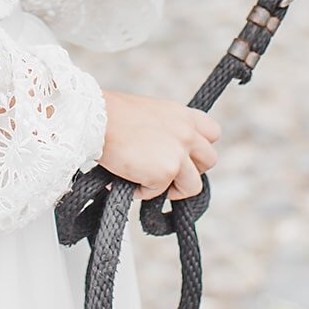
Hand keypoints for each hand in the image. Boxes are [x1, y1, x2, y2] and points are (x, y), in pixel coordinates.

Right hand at [98, 88, 220, 201]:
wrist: (96, 119)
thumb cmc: (112, 115)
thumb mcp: (150, 114)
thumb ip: (166, 130)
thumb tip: (163, 155)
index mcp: (183, 115)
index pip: (212, 133)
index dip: (199, 149)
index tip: (183, 155)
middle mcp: (187, 132)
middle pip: (209, 161)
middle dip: (189, 171)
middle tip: (164, 173)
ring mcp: (180, 153)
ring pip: (193, 186)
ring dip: (170, 188)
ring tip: (145, 182)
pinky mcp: (167, 171)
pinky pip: (158, 193)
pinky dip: (142, 191)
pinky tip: (125, 178)